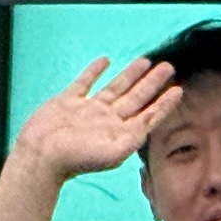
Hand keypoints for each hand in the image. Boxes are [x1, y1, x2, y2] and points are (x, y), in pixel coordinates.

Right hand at [11, 56, 177, 185]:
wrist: (41, 156)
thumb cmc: (76, 159)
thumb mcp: (115, 150)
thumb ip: (136, 134)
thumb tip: (153, 118)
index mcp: (121, 133)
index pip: (149, 114)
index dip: (165, 102)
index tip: (179, 89)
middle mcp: (107, 120)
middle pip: (136, 97)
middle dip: (153, 82)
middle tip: (168, 67)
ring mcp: (88, 110)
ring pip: (115, 87)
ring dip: (131, 74)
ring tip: (145, 61)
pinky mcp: (68, 101)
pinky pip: (85, 82)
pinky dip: (95, 71)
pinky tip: (105, 61)